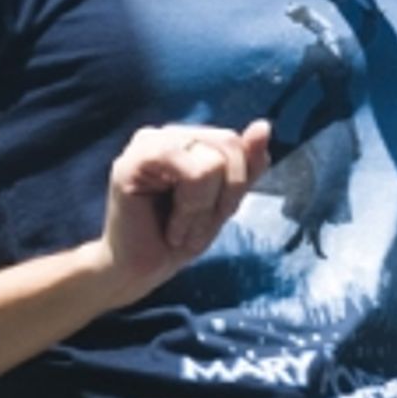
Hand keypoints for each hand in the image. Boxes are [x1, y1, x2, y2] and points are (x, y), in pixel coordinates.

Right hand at [99, 120, 271, 303]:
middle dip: (224, 198)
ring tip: (180, 229)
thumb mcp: (225, 201)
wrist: (138, 271)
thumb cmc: (179, 238)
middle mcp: (169, 132)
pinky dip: (190, 210)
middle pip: (229, 147)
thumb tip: (263, 126)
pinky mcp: (133, 161)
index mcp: (190, 138)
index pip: (236, 142)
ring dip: (203, 210)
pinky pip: (193, 174)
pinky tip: (171, 228)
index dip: (237, 186)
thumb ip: (247, 165)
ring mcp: (148, 142)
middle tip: (194, 226)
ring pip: (212, 164)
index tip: (212, 216)